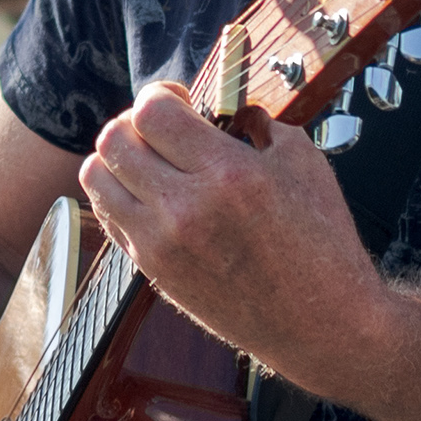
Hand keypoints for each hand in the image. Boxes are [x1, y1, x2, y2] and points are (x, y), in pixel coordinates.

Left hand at [75, 84, 387, 378]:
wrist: (324, 325)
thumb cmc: (323, 246)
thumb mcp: (306, 165)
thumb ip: (261, 124)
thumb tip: (230, 105)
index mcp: (227, 174)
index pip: (152, 112)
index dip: (159, 94)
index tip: (178, 99)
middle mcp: (184, 209)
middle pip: (114, 140)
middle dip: (134, 122)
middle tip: (161, 128)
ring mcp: (161, 244)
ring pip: (96, 177)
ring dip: (117, 159)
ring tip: (149, 160)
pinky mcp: (153, 270)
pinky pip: (109, 216)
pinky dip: (121, 196)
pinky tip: (153, 196)